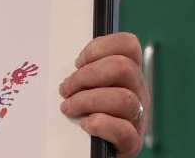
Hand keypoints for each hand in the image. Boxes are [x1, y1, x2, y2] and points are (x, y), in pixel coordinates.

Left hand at [58, 32, 148, 157]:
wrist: (88, 148)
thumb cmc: (82, 111)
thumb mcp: (84, 85)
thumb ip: (81, 70)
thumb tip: (56, 57)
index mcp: (127, 75)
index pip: (128, 45)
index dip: (100, 48)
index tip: (78, 62)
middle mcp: (138, 92)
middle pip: (123, 67)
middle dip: (86, 75)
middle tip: (65, 88)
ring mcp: (138, 118)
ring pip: (124, 98)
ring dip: (87, 100)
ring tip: (68, 108)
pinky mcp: (132, 143)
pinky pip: (124, 130)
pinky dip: (100, 124)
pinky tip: (85, 124)